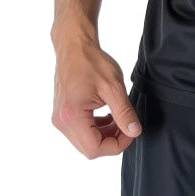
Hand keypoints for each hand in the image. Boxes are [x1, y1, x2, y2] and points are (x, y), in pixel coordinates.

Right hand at [51, 40, 140, 158]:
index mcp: (72, 116)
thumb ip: (124, 112)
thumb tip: (135, 131)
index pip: (95, 148)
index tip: (131, 131)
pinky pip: (80, 131)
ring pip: (85, 141)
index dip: (117, 144)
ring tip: (118, 118)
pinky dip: (95, 128)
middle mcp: (61, 122)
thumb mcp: (113, 87)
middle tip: (126, 124)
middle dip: (111, 140)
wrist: (74, 47)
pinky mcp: (62, 115)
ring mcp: (59, 119)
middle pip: (89, 148)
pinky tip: (106, 116)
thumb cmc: (92, 62)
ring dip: (104, 135)